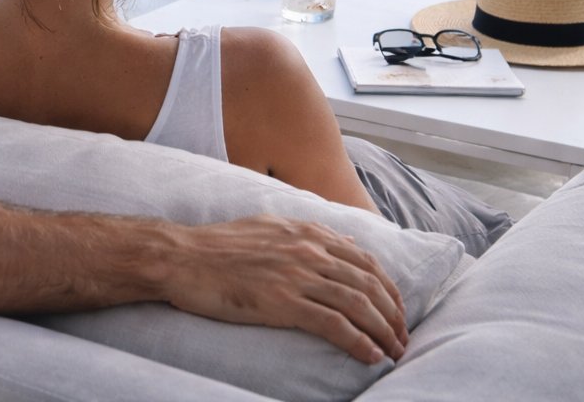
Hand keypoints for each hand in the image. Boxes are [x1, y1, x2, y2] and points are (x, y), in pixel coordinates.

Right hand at [164, 216, 406, 364]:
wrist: (182, 257)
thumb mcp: (269, 226)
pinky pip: (334, 325)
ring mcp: (297, 276)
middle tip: (401, 338)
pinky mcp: (283, 302)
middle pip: (369, 284)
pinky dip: (358, 342)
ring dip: (383, 332)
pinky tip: (369, 356)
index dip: (388, 288)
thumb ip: (308, 235)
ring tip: (392, 352)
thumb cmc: (218, 246)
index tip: (396, 310)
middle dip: (393, 315)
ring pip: (359, 305)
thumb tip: (345, 244)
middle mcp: (309, 251)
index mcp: (307, 232)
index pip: (365, 261)